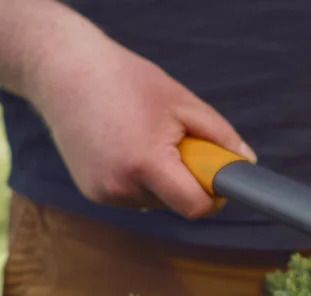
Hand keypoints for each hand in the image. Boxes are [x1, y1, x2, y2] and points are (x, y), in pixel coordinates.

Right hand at [25, 32, 255, 218]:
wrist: (64, 73)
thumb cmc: (126, 82)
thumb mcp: (181, 102)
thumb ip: (220, 136)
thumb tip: (246, 162)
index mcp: (146, 163)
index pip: (194, 207)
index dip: (213, 198)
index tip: (219, 182)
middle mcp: (121, 187)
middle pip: (175, 204)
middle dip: (186, 182)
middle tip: (176, 143)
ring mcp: (103, 194)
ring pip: (153, 202)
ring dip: (160, 181)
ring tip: (143, 139)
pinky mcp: (91, 194)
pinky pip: (132, 196)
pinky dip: (138, 179)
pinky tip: (123, 146)